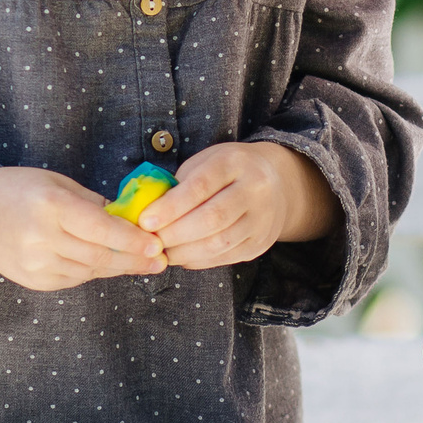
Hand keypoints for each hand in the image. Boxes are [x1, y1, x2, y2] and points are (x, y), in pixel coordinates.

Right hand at [0, 166, 164, 291]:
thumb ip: (92, 203)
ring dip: (118, 268)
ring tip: (141, 263)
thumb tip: (130, 218)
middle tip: (159, 261)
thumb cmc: (21, 190)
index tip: (156, 245)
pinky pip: (74, 279)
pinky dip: (93, 272)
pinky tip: (106, 264)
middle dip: (134, 260)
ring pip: (90, 271)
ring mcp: (35, 263)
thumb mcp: (57, 182)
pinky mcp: (33, 280)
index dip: (132, 240)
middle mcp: (41, 237)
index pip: (101, 228)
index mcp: (50, 205)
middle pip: (99, 255)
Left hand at [139, 141, 338, 267]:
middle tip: (150, 241)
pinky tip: (182, 256)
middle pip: (212, 218)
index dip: (171, 206)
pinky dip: (198, 260)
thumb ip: (180, 184)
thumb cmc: (226, 171)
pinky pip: (226, 257)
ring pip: (219, 243)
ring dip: (184, 252)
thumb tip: (147, 213)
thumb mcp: (205, 162)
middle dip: (175, 234)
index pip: (201, 186)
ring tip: (162, 252)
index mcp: (235, 162)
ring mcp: (262, 219)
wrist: (276, 182)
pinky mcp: (260, 243)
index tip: (145, 220)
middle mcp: (255, 189)